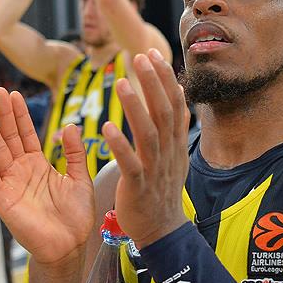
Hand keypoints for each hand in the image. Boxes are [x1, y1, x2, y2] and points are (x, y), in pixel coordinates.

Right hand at [0, 88, 94, 266]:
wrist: (70, 246)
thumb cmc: (75, 217)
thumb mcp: (79, 178)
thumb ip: (74, 152)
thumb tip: (70, 125)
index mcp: (37, 165)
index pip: (25, 134)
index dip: (19, 115)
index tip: (13, 94)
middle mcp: (21, 171)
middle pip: (8, 137)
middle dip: (2, 115)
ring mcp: (10, 184)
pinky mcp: (2, 199)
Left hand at [102, 49, 189, 247]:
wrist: (161, 230)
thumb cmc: (161, 188)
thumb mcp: (172, 153)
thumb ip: (172, 124)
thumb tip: (176, 90)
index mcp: (175, 143)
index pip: (175, 103)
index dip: (164, 78)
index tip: (151, 52)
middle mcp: (169, 153)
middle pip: (164, 112)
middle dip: (153, 83)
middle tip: (139, 56)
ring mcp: (155, 170)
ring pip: (149, 134)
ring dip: (136, 107)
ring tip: (121, 83)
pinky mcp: (139, 187)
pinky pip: (131, 164)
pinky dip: (120, 146)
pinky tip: (106, 128)